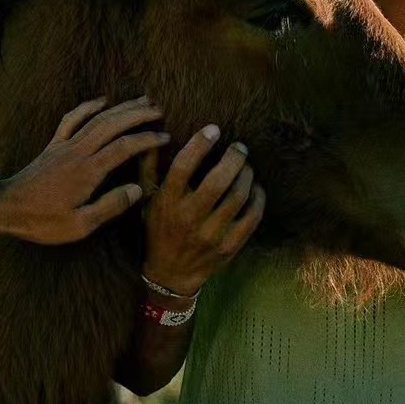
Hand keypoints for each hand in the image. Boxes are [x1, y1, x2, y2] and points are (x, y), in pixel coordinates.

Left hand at [0, 97, 167, 244]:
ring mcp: (64, 146)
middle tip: (159, 110)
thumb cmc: (41, 221)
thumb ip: (110, 206)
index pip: (124, 148)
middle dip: (138, 114)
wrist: (5, 208)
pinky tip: (101, 100)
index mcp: (88, 172)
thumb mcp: (79, 225)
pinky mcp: (53, 146)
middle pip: (112, 125)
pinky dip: (87, 107)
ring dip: (120, 107)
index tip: (165, 138)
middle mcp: (78, 152)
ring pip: (96, 118)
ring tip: (141, 100)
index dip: (147, 140)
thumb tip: (138, 189)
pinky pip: (72, 118)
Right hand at [141, 124, 265, 295]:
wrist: (170, 274)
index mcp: (168, 203)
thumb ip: (149, 167)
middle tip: (239, 147)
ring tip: (246, 166)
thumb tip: (157, 134)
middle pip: (218, 179)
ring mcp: (211, 234)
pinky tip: (254, 189)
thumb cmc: (158, 230)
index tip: (214, 129)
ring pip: (238, 195)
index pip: (184, 166)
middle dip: (234, 157)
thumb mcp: (147, 200)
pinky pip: (252, 216)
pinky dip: (258, 198)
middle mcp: (189, 218)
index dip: (200, 144)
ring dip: (247, 175)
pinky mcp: (229, 246)